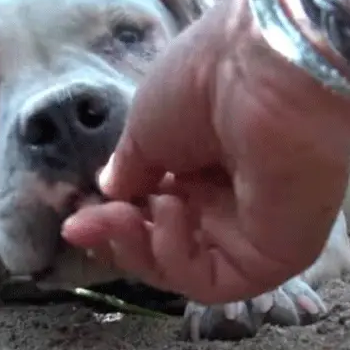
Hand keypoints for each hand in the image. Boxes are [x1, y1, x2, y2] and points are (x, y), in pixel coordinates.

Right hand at [61, 0, 349, 304]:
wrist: (264, 68)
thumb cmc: (206, 79)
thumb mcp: (146, 123)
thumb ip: (130, 167)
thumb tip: (110, 191)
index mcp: (200, 161)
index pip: (152, 210)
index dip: (112, 218)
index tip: (75, 221)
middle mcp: (227, 197)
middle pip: (163, 243)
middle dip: (116, 238)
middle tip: (83, 226)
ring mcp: (251, 229)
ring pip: (184, 268)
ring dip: (140, 249)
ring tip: (125, 215)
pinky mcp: (273, 255)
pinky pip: (214, 281)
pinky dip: (177, 257)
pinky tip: (169, 213)